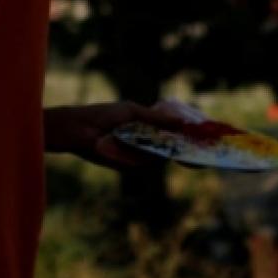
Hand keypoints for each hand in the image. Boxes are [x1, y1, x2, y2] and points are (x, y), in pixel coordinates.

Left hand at [44, 101, 186, 171]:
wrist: (78, 129)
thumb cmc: (103, 115)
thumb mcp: (133, 112)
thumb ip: (157, 118)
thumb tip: (182, 121)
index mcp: (144, 127)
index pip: (168, 132)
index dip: (183, 133)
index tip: (198, 133)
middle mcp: (142, 143)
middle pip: (168, 147)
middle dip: (182, 146)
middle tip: (199, 146)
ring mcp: (136, 155)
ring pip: (160, 158)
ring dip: (169, 152)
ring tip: (182, 148)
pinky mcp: (128, 166)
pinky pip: (146, 165)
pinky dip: (153, 159)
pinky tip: (160, 152)